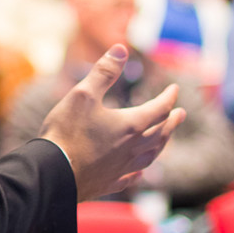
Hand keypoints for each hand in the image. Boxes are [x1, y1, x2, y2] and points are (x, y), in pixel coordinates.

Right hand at [39, 46, 186, 201]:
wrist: (52, 174)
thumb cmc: (67, 132)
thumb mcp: (83, 94)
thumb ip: (104, 72)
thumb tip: (121, 49)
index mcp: (130, 125)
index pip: (158, 109)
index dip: (168, 97)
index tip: (174, 89)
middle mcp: (132, 148)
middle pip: (160, 134)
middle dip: (172, 121)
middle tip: (181, 114)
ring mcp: (121, 168)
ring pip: (150, 156)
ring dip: (162, 145)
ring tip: (165, 139)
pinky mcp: (109, 183)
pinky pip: (131, 177)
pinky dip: (140, 172)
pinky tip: (140, 172)